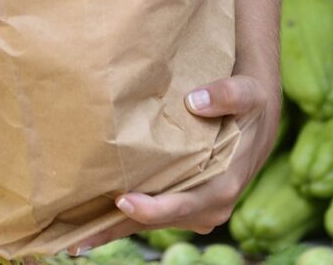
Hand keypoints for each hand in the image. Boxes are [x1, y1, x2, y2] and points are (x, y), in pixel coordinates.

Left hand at [65, 73, 283, 250]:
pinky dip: (125, 218)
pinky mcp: (185, 204)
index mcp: (223, 186)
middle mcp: (209, 206)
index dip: (152, 208)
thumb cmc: (251, 105)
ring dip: (116, 228)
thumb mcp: (248, 94)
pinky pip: (152, 214)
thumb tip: (195, 100)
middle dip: (118, 229)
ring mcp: (196, 209)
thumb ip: (227, 94)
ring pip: (150, 222)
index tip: (122, 200)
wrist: (258, 118)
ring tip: (74, 237)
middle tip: (77, 238)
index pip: (181, 205)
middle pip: (156, 221)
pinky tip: (93, 221)